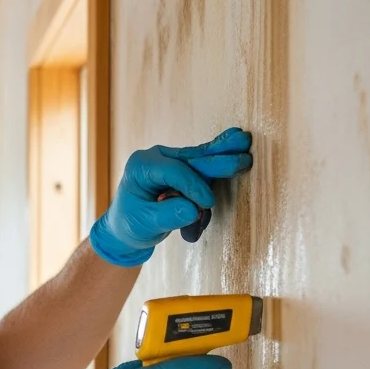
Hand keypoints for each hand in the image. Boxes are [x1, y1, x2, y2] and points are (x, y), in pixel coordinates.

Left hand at [89, 127, 252, 265]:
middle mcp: (156, 158)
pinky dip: (217, 161)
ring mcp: (169, 161)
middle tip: (243, 158)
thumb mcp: (145, 224)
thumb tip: (195, 209)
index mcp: (141, 166)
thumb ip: (169, 216)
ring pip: (199, 158)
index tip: (207, 204)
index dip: (193, 186)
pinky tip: (234, 139)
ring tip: (244, 141)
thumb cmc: (130, 226)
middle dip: (217, 159)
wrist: (126, 229)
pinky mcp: (181, 169)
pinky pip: (201, 165)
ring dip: (222, 154)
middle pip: (191, 158)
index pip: (174, 171)